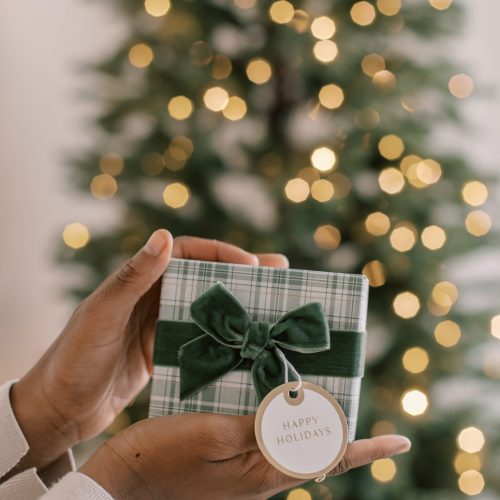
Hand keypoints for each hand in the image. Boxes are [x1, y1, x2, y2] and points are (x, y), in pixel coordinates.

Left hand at [11, 231, 287, 471]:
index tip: (252, 265)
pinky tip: (250, 342)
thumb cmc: (74, 356)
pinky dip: (225, 336)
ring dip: (240, 304)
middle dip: (243, 273)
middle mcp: (154, 296)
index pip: (188, 253)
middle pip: (206, 277)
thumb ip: (133, 276)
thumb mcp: (103, 313)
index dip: (222, 253)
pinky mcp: (165, 351)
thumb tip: (164, 234)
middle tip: (281, 272)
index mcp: (140, 279)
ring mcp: (162, 324)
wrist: (60, 408)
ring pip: (208, 307)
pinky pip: (202, 337)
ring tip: (276, 302)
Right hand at [80, 413, 410, 498]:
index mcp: (263, 472)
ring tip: (312, 394)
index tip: (400, 441)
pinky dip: (276, 423)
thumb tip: (306, 413)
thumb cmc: (164, 456)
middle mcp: (260, 479)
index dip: (366, 450)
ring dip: (306, 423)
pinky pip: (263, 444)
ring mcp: (243, 477)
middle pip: (312, 451)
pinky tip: (267, 403)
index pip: (327, 458)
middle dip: (337, 429)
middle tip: (349, 396)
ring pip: (288, 447)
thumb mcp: (215, 434)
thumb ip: (264, 426)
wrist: (123, 484)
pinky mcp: (226, 470)